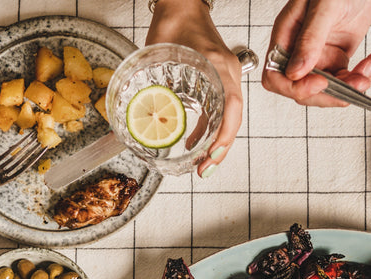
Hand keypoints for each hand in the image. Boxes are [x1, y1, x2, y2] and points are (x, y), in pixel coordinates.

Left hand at [147, 0, 243, 176]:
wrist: (183, 4)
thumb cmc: (174, 19)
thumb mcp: (159, 49)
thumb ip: (150, 78)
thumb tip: (137, 113)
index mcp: (219, 65)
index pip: (232, 105)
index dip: (224, 134)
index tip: (212, 153)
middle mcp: (229, 74)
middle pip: (233, 120)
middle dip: (220, 149)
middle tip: (205, 169)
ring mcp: (228, 79)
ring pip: (230, 120)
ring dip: (218, 145)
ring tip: (203, 165)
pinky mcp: (221, 83)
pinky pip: (223, 112)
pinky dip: (213, 132)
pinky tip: (199, 144)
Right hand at [263, 0, 370, 105]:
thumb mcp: (324, 6)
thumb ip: (310, 39)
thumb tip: (296, 70)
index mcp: (286, 35)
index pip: (276, 76)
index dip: (295, 87)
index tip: (319, 83)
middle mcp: (299, 49)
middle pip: (302, 90)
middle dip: (329, 93)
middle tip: (350, 86)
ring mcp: (319, 55)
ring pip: (326, 90)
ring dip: (349, 89)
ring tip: (365, 74)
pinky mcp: (337, 57)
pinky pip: (344, 81)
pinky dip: (359, 78)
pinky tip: (370, 64)